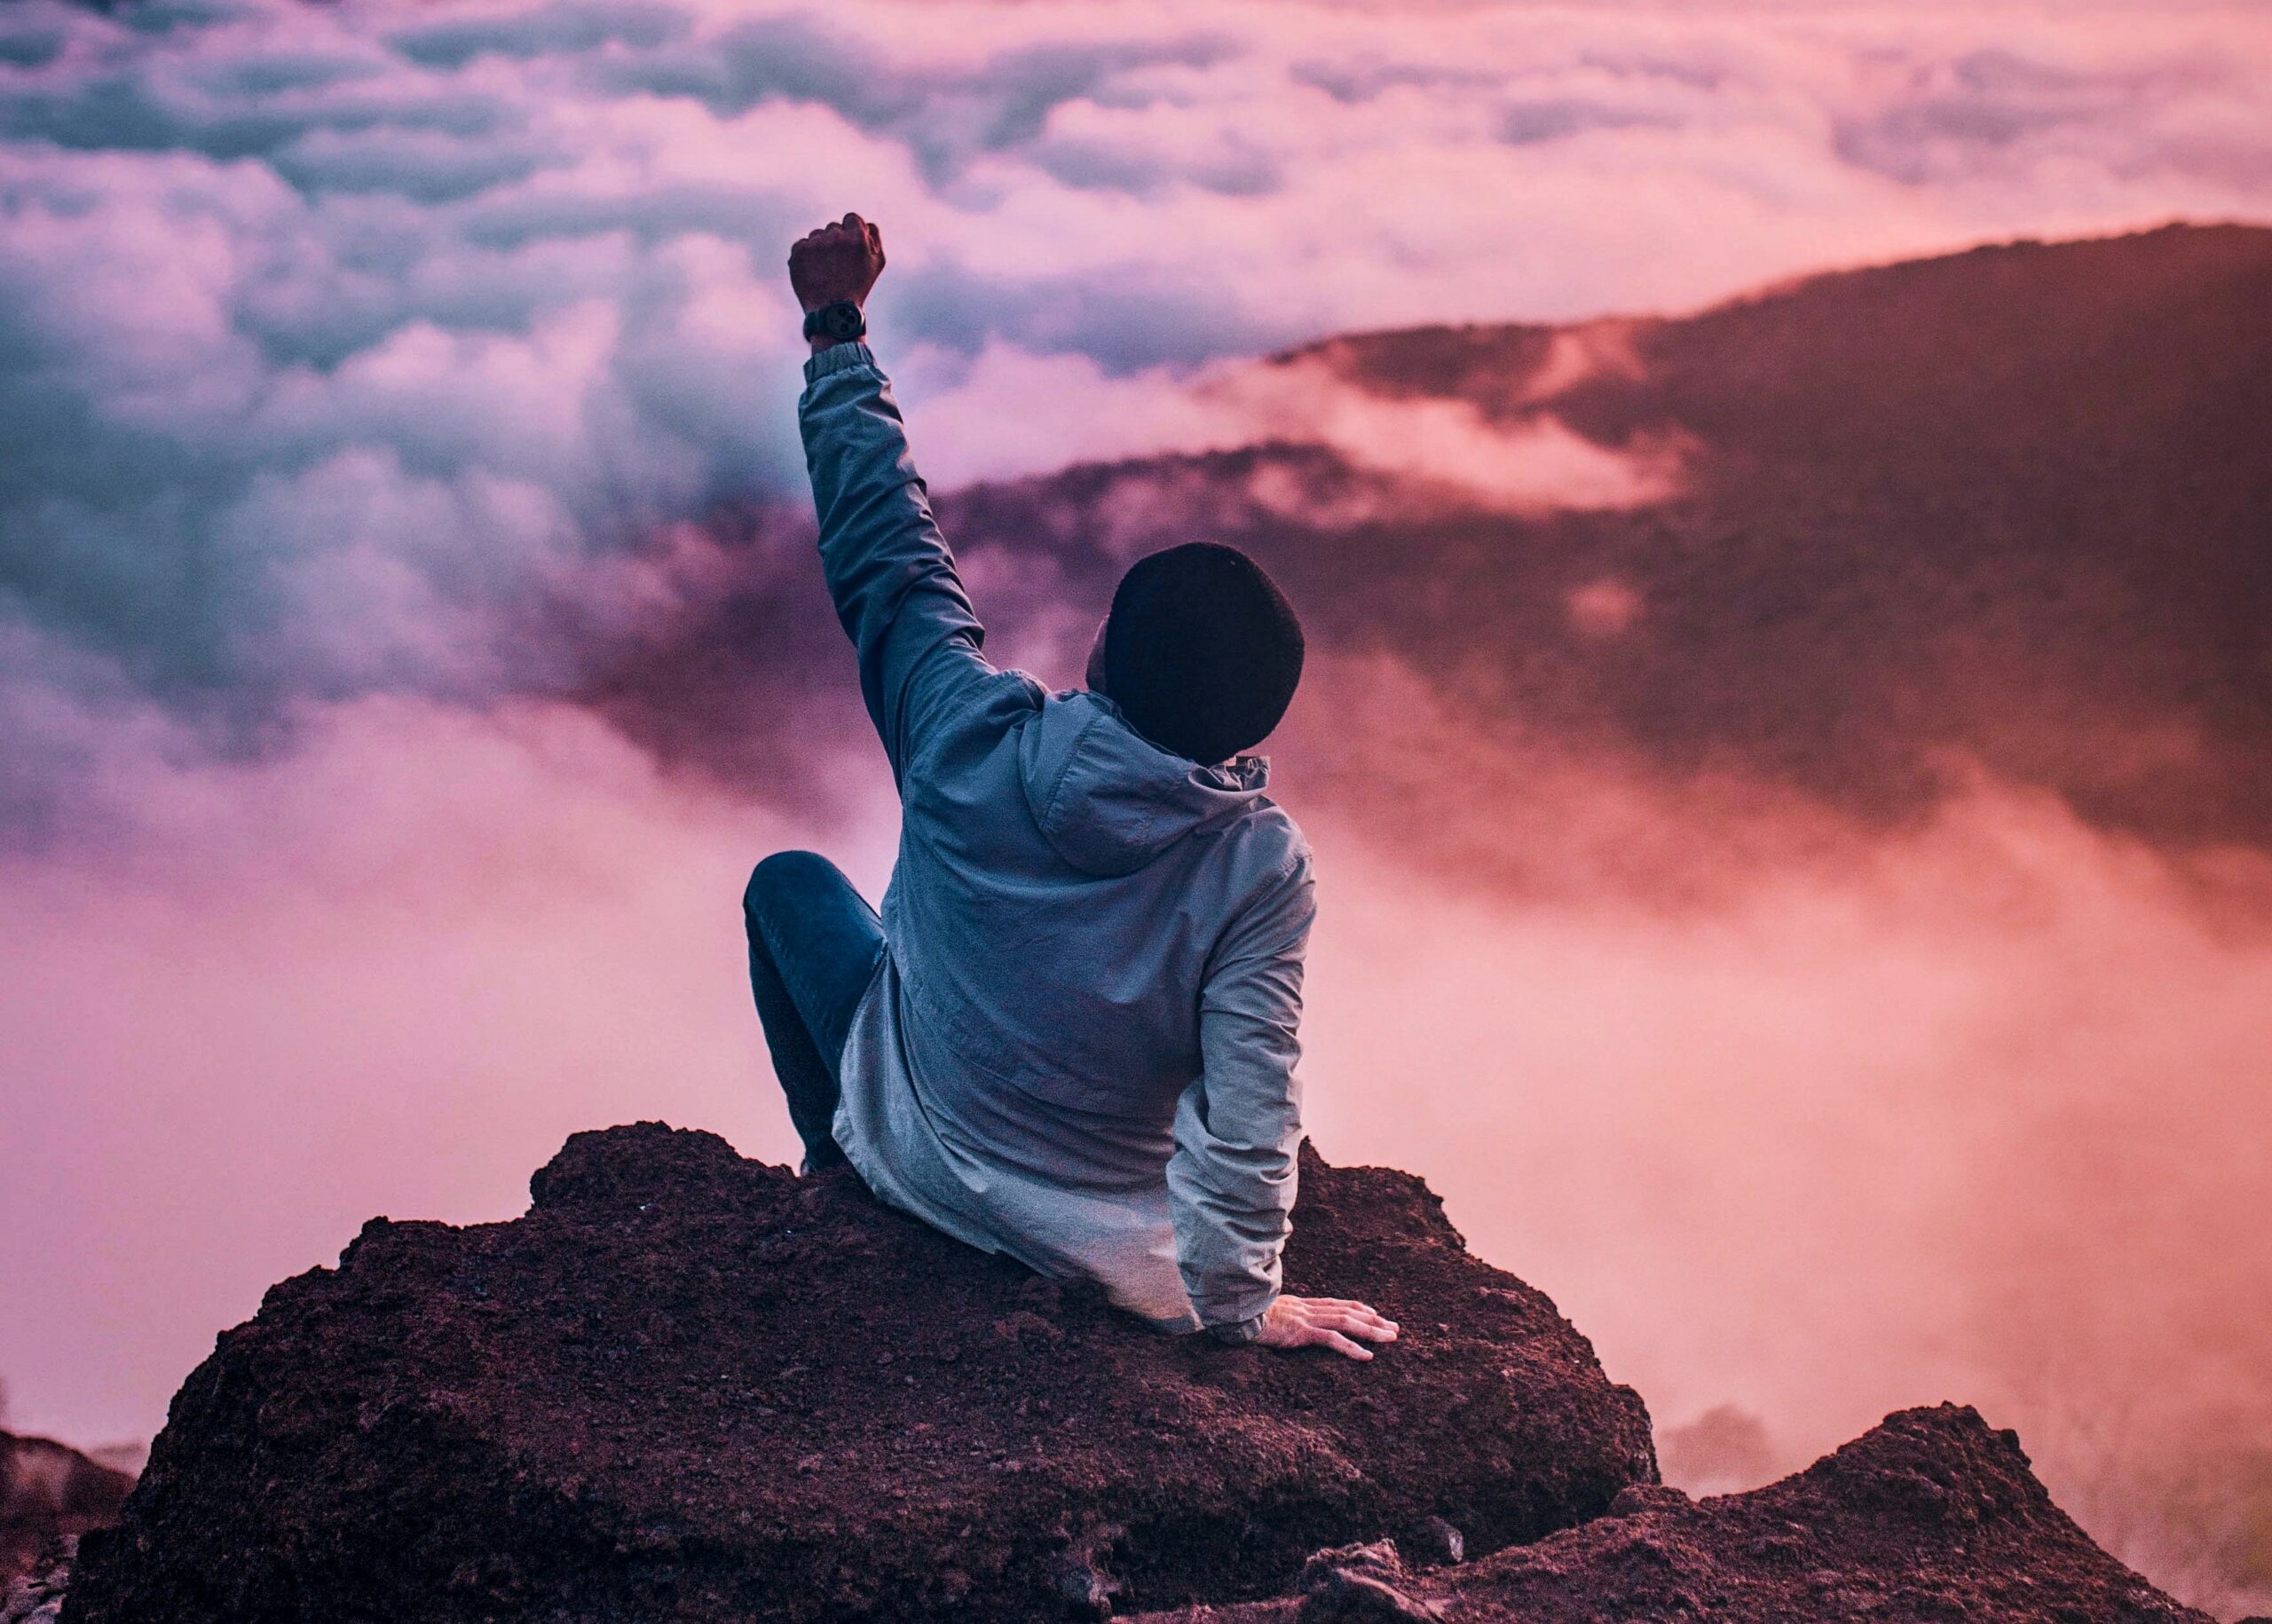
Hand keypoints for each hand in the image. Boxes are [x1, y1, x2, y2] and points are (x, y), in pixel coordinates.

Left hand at [788, 212, 884, 317]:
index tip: (848, 246)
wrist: (833, 311)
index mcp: (857, 237)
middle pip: (833, 227)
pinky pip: (802, 245)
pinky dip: (805, 256)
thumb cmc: (858, 287)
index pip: (851, 218)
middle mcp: (836, 236)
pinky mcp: (799, 251)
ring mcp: (816, 243)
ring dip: (820, 248)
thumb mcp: (877, 264)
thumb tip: (865, 223)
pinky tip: (813, 272)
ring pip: (816, 235)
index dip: (850, 232)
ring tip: (825, 271)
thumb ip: (874, 238)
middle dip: (835, 241)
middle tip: (837, 265)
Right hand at [1252, 1295, 1399, 1360]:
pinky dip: (1351, 1347)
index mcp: (1299, 1304)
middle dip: (1374, 1320)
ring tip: (1391, 1339)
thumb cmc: (1241, 1317)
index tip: (1375, 1314)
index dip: (1357, 1308)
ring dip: (1371, 1330)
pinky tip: (1367, 1357)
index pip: (1335, 1304)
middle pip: (1347, 1311)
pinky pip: (1331, 1339)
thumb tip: (1280, 1324)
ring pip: (1346, 1322)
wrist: (1229, 1313)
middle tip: (1395, 1328)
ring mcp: (1303, 1318)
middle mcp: (1306, 1308)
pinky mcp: (1299, 1331)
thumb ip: (1277, 1317)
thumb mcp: (1264, 1315)